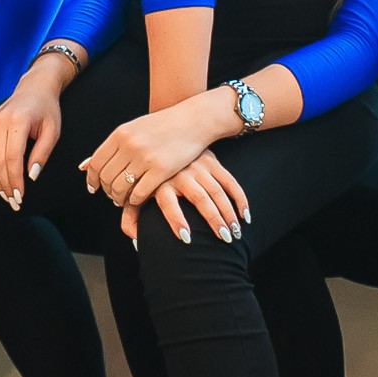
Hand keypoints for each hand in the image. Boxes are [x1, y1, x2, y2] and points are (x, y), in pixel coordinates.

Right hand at [0, 70, 64, 207]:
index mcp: (17, 121)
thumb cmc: (47, 111)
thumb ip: (42, 153)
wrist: (34, 88)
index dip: (14, 180)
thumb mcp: (53, 131)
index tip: (20, 197)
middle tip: (13, 202)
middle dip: (4, 185)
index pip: (12, 158)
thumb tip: (31, 176)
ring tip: (3, 195)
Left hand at [83, 91, 235, 209]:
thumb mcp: (133, 129)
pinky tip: (137, 199)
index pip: (96, 163)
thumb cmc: (162, 126)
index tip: (93, 189)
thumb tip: (83, 166)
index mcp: (120, 134)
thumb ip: (111, 147)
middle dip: (106, 191)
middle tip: (111, 196)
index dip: (92, 179)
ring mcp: (145, 158)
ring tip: (123, 200)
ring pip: (120, 188)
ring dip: (119, 198)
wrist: (193, 120)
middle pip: (106, 178)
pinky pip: (139, 193)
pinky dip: (134, 200)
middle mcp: (129, 145)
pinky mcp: (161, 169)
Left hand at [122, 151, 249, 245]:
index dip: (176, 220)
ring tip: (234, 234)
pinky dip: (239, 199)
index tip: (185, 238)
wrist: (165, 137)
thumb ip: (132, 214)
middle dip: (213, 219)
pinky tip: (245, 217)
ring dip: (228, 213)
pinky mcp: (212, 162)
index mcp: (161, 181)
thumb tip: (134, 239)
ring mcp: (199, 167)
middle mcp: (181, 173)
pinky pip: (230, 182)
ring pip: (217, 191)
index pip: (169, 203)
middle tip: (224, 239)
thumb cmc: (150, 174)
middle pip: (200, 198)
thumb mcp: (138, 189)